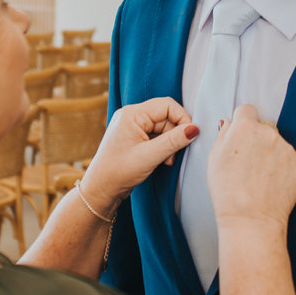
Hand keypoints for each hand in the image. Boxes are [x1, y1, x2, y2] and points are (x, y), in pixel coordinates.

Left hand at [81, 98, 196, 215]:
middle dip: (174, 135)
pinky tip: (161, 160)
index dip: (182, 119)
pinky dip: (162, 147)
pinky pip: (156, 135)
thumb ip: (173, 141)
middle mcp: (132, 116)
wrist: (100, 189)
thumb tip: (195, 129)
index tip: (191, 135)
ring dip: (169, 144)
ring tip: (165, 161)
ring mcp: (132, 126)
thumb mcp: (150, 156)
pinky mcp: (135, 137)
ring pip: (163, 127)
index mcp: (132, 114)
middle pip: (166, 117)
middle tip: (172, 156)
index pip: (166, 105)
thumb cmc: (118, 172)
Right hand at [208, 104, 295, 231]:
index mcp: (244, 128)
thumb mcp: (213, 160)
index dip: (242, 122)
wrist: (251, 220)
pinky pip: (289, 160)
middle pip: (263, 128)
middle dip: (256, 140)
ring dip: (270, 154)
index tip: (241, 136)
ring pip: (277, 144)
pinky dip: (282, 169)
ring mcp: (286, 149)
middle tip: (248, 163)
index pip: (247, 110)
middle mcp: (268, 133)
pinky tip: (271, 184)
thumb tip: (229, 124)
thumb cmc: (227, 193)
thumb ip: (222, 135)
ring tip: (260, 178)